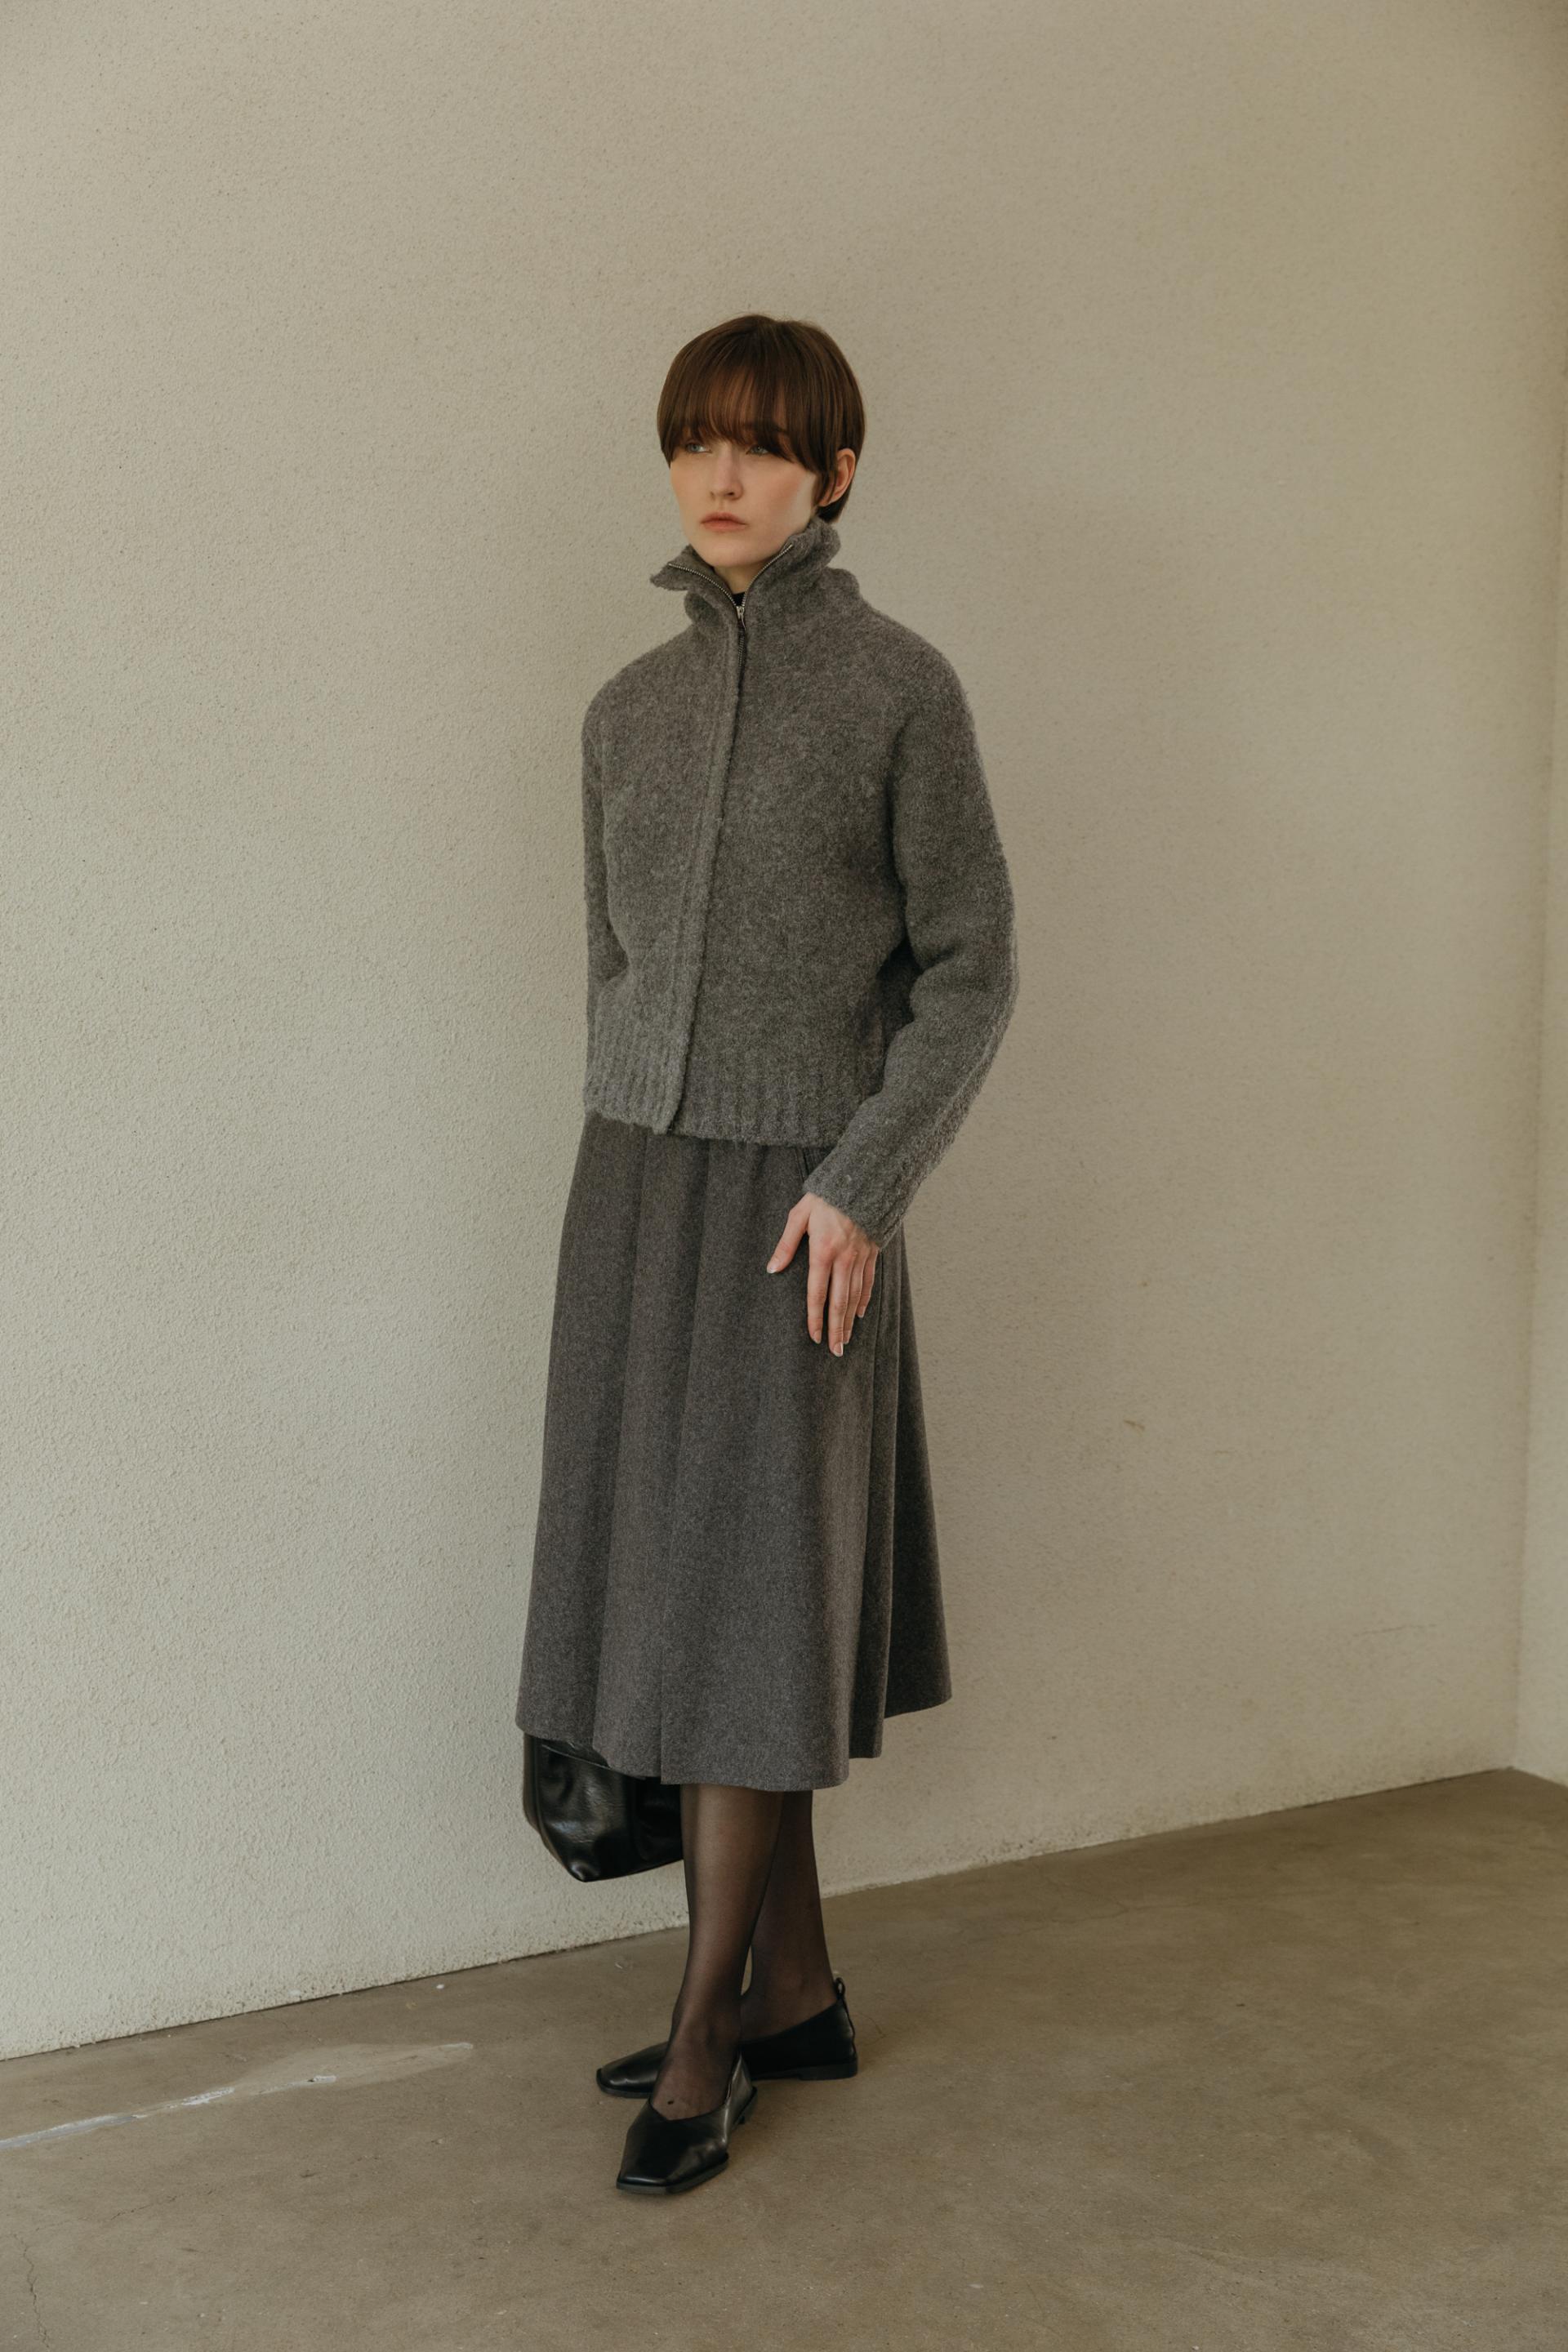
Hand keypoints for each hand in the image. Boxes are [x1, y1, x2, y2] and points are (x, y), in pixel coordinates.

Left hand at [766, 1190, 878, 1356]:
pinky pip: (869, 1282)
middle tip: (835, 1352)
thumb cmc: (826, 1196)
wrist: (862, 1179)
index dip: (815, 1319)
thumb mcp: (799, 1215)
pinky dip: (865, 1301)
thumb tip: (772, 1269)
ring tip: (845, 1340)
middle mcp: (844, 1259)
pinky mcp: (872, 1252)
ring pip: (855, 1296)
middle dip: (836, 1330)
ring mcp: (861, 1257)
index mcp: (824, 1252)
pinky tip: (859, 1315)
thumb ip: (786, 1244)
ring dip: (849, 1321)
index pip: (817, 1294)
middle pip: (840, 1302)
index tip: (813, 1338)